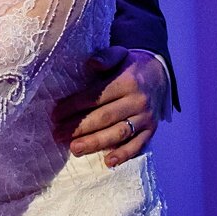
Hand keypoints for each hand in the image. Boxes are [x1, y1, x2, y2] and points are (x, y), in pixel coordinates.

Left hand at [51, 46, 167, 166]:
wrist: (160, 73)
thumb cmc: (131, 65)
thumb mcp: (119, 53)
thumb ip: (106, 57)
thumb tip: (92, 64)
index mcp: (127, 82)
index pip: (96, 97)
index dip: (73, 106)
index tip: (55, 115)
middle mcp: (137, 101)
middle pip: (105, 118)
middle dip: (79, 128)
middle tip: (58, 135)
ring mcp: (146, 117)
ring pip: (119, 133)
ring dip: (95, 143)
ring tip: (74, 149)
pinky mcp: (152, 129)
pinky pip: (138, 145)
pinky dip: (124, 155)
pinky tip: (108, 162)